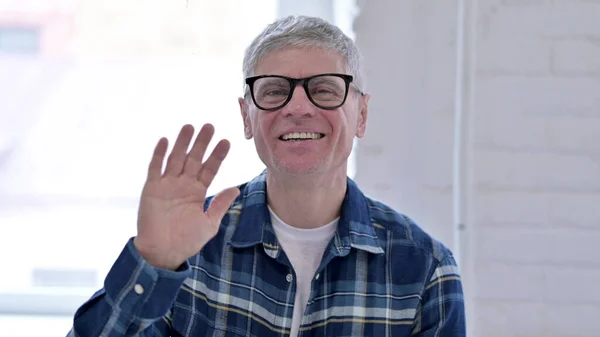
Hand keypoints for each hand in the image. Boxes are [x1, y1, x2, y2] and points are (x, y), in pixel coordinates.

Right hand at [133, 124, 239, 269]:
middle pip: (194, 159)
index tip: (226, 141)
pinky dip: (159, 154)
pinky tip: (165, 140)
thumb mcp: (209, 223)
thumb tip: (236, 189)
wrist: (162, 252)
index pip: (209, 169)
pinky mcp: (151, 189)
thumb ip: (220, 204)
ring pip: (176, 158)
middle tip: (209, 126)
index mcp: (197, 192)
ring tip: (190, 126)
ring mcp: (167, 185)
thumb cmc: (187, 241)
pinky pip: (155, 168)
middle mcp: (183, 185)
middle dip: (201, 143)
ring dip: (182, 143)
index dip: (217, 155)